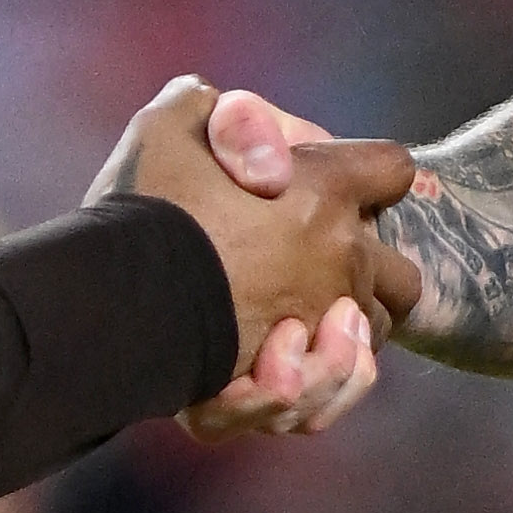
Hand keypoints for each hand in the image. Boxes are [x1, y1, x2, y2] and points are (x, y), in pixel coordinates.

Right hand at [104, 77, 417, 421]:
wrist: (111, 297)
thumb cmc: (143, 204)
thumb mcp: (176, 120)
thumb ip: (232, 115)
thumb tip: (267, 148)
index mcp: (327, 191)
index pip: (394, 171)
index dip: (365, 173)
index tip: (321, 182)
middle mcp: (340, 261)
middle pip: (402, 273)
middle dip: (370, 267)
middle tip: (313, 263)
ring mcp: (320, 329)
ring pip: (370, 336)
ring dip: (345, 332)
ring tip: (295, 321)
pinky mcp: (288, 388)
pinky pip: (327, 398)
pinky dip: (312, 387)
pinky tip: (276, 363)